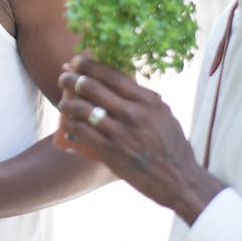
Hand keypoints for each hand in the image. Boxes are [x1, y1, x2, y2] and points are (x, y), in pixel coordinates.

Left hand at [56, 57, 223, 224]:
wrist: (178, 180)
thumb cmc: (172, 147)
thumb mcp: (164, 115)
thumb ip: (143, 100)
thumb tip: (119, 85)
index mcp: (147, 101)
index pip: (112, 75)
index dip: (90, 66)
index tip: (76, 61)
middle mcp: (133, 113)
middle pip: (92, 88)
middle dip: (72, 80)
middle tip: (63, 78)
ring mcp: (120, 133)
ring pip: (82, 110)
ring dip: (67, 103)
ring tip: (63, 103)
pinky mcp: (110, 152)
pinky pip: (82, 133)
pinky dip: (71, 127)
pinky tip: (67, 125)